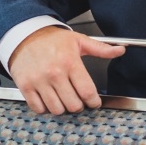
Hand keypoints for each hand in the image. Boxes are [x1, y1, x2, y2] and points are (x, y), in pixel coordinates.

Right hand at [7, 26, 124, 113]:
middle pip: (73, 105)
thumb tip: (121, 49)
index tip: (94, 102)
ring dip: (63, 108)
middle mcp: (54, 73)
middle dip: (79, 106)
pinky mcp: (25, 86)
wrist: (24, 35)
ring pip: (57, 110)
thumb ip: (102, 48)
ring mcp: (38, 81)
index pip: (87, 92)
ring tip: (64, 100)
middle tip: (79, 100)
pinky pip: (38, 109)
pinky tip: (50, 100)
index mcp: (70, 62)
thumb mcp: (79, 40)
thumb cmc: (52, 39)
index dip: (94, 102)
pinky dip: (45, 108)